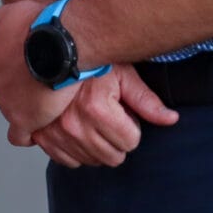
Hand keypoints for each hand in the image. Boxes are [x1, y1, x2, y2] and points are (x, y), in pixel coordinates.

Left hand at [0, 0, 76, 143]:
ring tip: (54, 97)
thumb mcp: (14, 10)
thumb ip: (1, 22)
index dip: (16, 67)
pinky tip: (40, 129)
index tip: (31, 67)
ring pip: (15, 107)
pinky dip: (28, 133)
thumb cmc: (42, 24)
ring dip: (31, 104)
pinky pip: (18, 135)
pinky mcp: (22, 120)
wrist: (61, 43)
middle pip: (7, 87)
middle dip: (24, 85)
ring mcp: (5, 102)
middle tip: (48, 80)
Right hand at [30, 63, 178, 167]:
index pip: (130, 142)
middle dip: (116, 139)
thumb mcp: (122, 73)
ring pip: (91, 161)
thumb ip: (146, 100)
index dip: (131, 126)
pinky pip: (66, 161)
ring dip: (96, 146)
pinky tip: (76, 130)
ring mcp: (55, 132)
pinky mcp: (42, 136)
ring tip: (91, 120)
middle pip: (113, 157)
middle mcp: (74, 123)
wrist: (52, 50)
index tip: (122, 112)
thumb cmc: (90, 60)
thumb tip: (171, 119)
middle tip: (108, 117)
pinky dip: (74, 150)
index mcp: (96, 108)